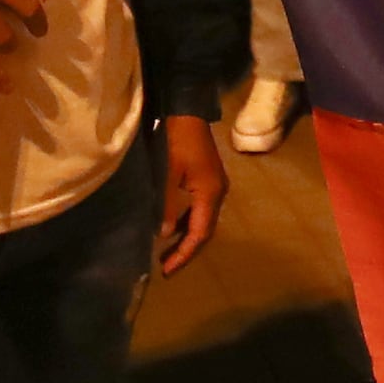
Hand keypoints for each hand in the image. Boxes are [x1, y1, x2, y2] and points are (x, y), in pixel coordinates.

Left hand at [154, 114, 224, 274]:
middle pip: (206, 231)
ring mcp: (216, 187)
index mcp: (210, 193)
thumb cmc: (176, 141)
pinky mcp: (209, 181)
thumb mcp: (168, 174)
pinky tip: (176, 229)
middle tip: (168, 267)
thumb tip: (165, 234)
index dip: (184, 253)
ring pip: (204, 222)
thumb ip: (167, 205)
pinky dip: (190, 224)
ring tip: (169, 253)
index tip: (168, 269)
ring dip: (189, 238)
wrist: (188, 113)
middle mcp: (218, 194)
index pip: (200, 233)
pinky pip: (202, 211)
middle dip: (187, 250)